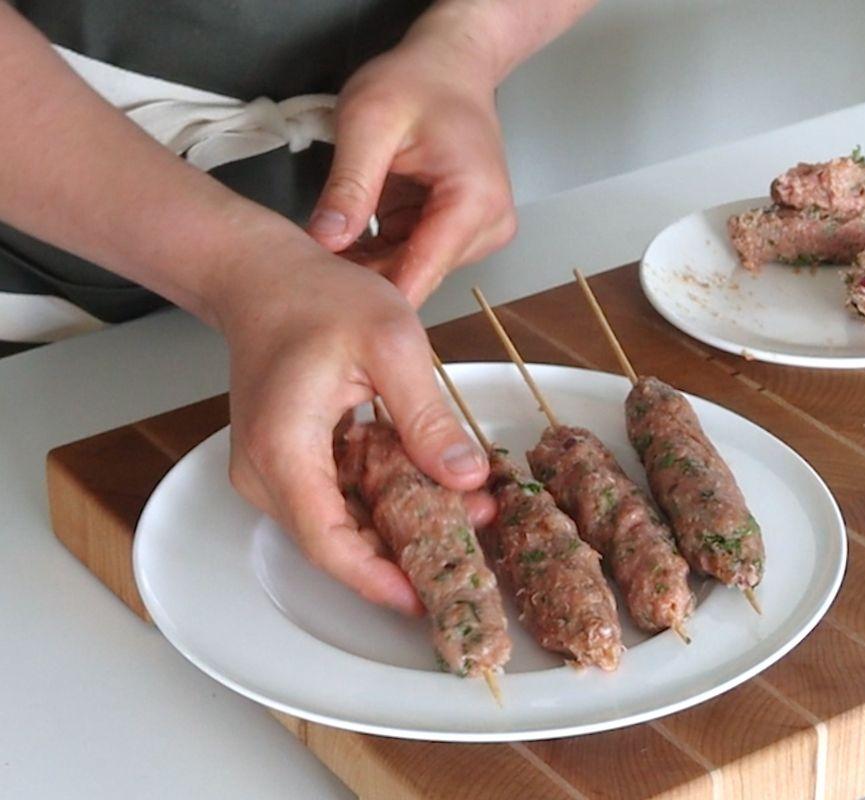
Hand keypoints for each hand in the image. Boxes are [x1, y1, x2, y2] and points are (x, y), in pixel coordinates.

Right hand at [214, 242, 494, 613]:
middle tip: (475, 539)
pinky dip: (382, 502)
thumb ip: (428, 417)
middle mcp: (265, 472)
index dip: (378, 581)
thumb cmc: (317, 298)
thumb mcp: (393, 345)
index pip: (328, 543)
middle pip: (336, 542)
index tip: (425, 600)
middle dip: (406, 549)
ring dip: (400, 525)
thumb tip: (466, 477)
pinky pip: (335, 501)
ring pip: (338, 525)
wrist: (264, 277)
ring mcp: (271, 472)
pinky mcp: (286, 465)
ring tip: (467, 508)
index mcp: (282, 448)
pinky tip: (431, 487)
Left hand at [306, 39, 516, 306]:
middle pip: (417, 275)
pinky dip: (379, 251)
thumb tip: (325, 240)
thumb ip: (349, 184)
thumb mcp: (367, 123)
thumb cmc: (417, 81)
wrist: (451, 65)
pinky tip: (348, 239)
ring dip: (369, 264)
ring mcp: (479, 232)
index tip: (327, 306)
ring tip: (324, 249)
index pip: (422, 272)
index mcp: (473, 201)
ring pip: (413, 271)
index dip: (373, 295)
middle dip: (364, 277)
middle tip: (307, 270)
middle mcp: (488, 226)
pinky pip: (414, 256)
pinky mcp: (463, 233)